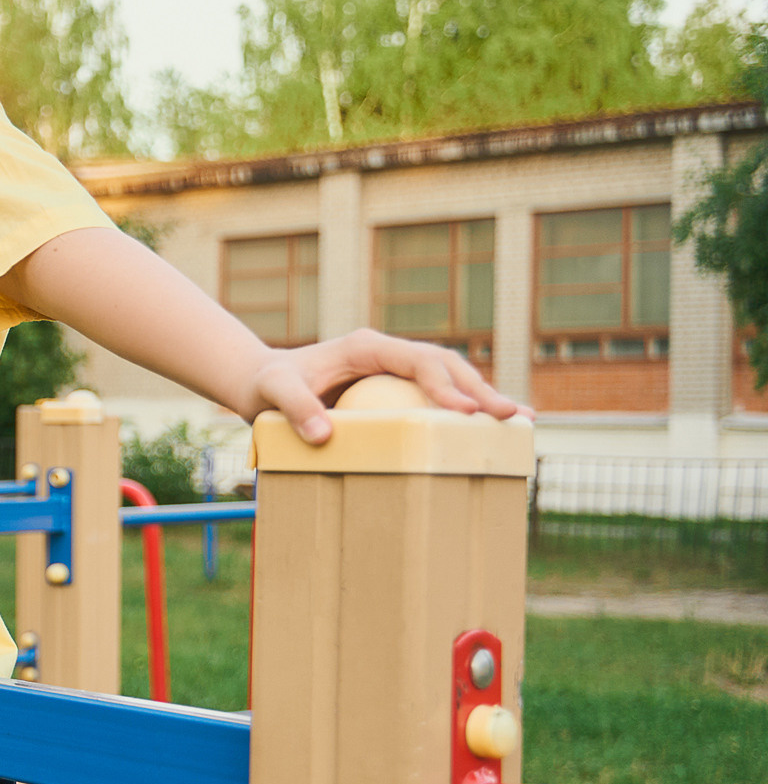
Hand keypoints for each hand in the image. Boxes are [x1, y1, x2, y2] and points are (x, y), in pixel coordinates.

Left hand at [243, 328, 531, 442]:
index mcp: (367, 347)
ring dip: (483, 399)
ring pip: (451, 378)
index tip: (465, 413)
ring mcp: (396, 370)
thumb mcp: (272, 392)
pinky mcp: (396, 388)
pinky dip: (463, 410)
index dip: (445, 386)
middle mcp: (388, 354)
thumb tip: (323, 436)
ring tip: (520, 423)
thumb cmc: (268, 384)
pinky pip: (437, 396)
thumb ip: (294, 408)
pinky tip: (490, 430)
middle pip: (447, 365)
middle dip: (481, 390)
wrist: (263, 382)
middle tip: (512, 418)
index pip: (419, 361)